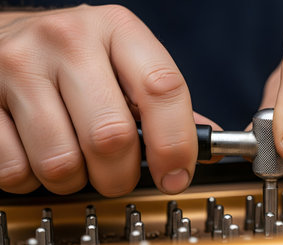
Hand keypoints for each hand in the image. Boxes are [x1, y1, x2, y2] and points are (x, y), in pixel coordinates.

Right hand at [0, 5, 211, 195]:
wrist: (5, 35)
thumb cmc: (73, 56)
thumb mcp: (123, 61)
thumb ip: (160, 103)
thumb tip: (201, 145)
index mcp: (118, 30)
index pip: (162, 89)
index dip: (176, 144)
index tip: (176, 175)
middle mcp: (68, 40)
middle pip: (111, 137)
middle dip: (121, 176)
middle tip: (118, 174)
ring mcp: (19, 65)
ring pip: (62, 163)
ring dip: (75, 180)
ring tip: (74, 157)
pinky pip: (16, 170)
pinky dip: (32, 178)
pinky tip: (37, 151)